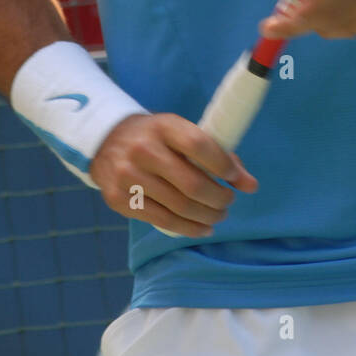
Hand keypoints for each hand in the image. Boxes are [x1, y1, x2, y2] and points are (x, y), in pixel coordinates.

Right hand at [90, 113, 257, 235]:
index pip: (199, 146)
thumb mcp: (181, 133)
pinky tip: (202, 228)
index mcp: (163, 126)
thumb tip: (250, 185)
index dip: (223, 166)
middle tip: (228, 202)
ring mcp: (128, 176)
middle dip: (219, 199)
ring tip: (218, 216)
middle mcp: (143, 150)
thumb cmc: (156, 137)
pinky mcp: (119, 200)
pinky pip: (162, 221)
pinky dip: (188, 229)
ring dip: (207, 216)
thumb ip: (216, 154)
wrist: (105, 141)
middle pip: (192, 184)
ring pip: (179, 207)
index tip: (234, 179)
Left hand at [259, 0, 355, 41]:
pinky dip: (337, 24)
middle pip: (326, 16)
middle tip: (281, 22)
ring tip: (306, 12)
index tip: (271, 26)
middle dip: (298, 22)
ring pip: (339, 26)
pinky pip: (355, 28)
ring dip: (316, 23)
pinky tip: (330, 13)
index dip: (293, 17)